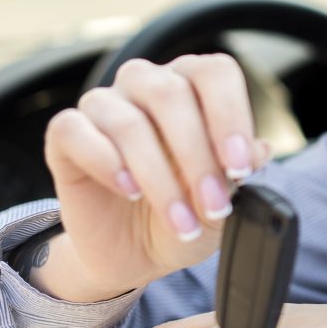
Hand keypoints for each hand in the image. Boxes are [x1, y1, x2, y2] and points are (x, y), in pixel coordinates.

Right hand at [40, 54, 271, 300]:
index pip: (215, 73)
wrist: (135, 254)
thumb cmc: (185, 214)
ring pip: (128, 122)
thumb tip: (261, 149)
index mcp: (193, 86)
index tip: (241, 167)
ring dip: (159, 178)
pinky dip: (106, 163)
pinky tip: (129, 190)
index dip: (231, 116)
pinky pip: (74, 130)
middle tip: (214, 205)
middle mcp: (147, 84)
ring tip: (180, 220)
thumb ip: (239, 174)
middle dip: (197, 156)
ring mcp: (104, 105)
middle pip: (171, 94)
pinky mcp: (65, 134)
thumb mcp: (221, 203)